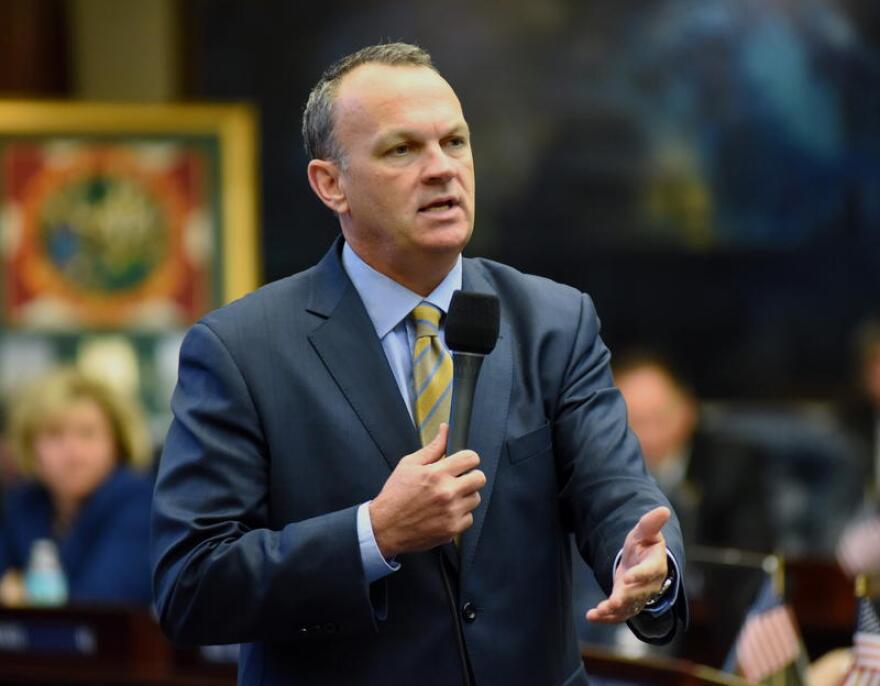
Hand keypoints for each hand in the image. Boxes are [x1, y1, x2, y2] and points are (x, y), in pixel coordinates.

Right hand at [369, 424, 485, 557]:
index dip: (468, 459)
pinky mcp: (453, 529)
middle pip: (480, 478)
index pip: (471, 458)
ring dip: (465, 497)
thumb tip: (445, 430)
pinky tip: (445, 513)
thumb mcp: (409, 465)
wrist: (384, 527)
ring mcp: (451, 512)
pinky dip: (460, 515)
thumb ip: (432, 448)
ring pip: (475, 498)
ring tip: (447, 498)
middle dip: (470, 477)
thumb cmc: (395, 495)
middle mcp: (447, 492)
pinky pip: (469, 518)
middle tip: (458, 480)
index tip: (463, 463)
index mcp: (436, 473)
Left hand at [586, 506, 670, 623]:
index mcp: (655, 566)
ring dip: (613, 611)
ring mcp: (638, 597)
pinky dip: (605, 618)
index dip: (640, 575)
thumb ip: (651, 523)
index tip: (628, 577)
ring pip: (628, 607)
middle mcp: (649, 585)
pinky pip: (618, 615)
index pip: (649, 572)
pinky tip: (591, 616)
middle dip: (625, 598)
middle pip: (638, 594)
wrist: (642, 562)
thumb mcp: (646, 532)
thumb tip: (663, 510)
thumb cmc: (644, 545)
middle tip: (613, 602)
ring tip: (599, 611)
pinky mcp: (627, 605)